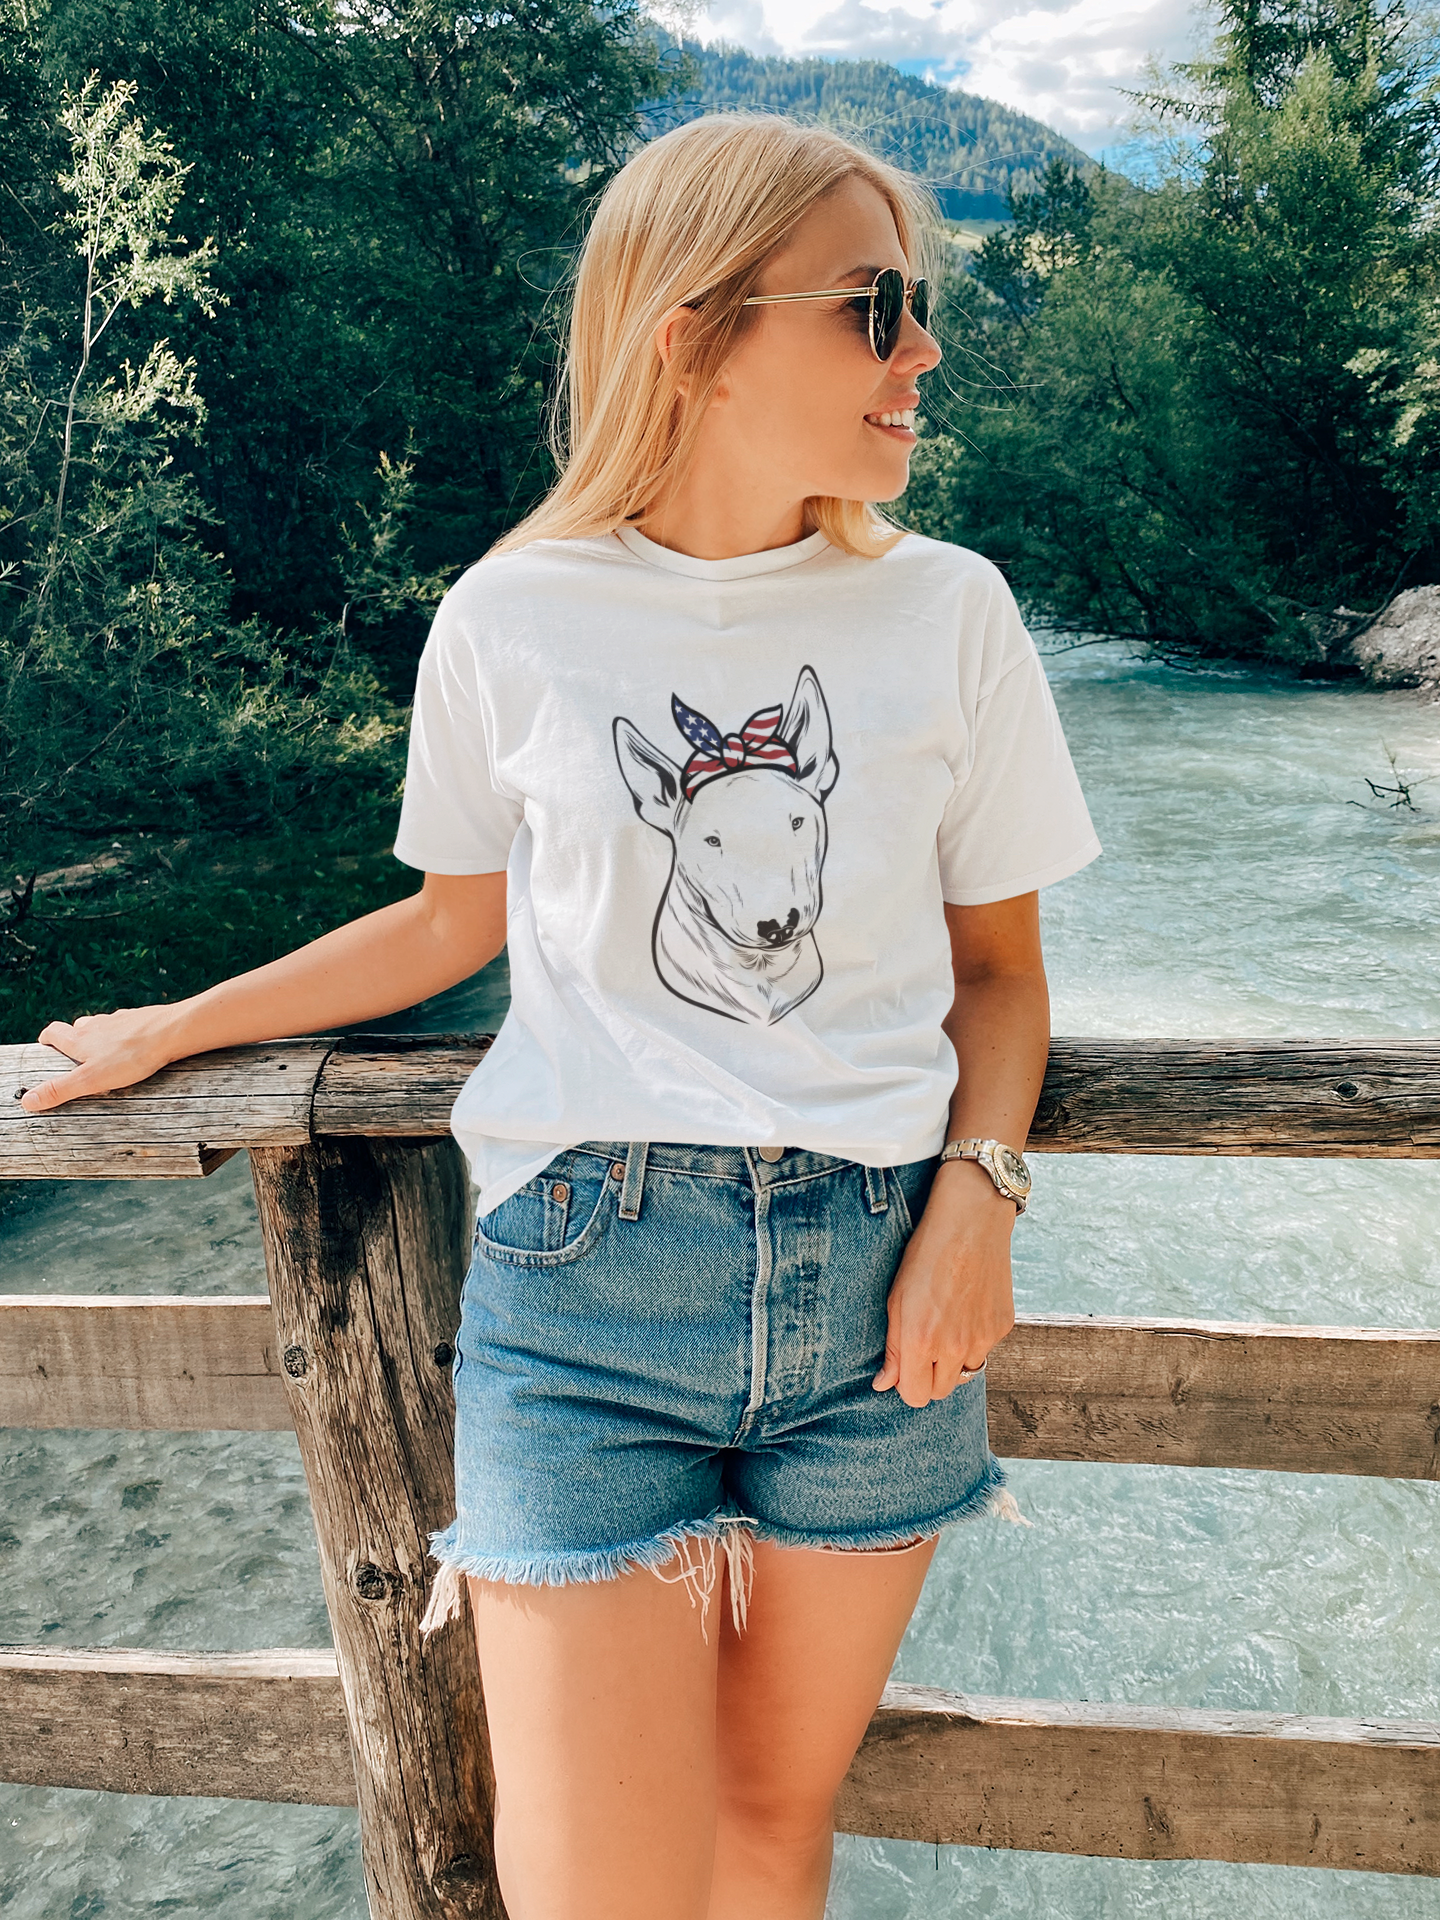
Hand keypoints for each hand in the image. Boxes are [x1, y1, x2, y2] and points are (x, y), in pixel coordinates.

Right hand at [18, 1006, 186, 1112]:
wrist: (171, 1032)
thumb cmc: (131, 1057)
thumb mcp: (90, 1079)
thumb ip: (60, 1089)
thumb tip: (27, 1101)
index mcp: (80, 1038)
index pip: (54, 1032)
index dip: (47, 1039)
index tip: (45, 1046)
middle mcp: (97, 1025)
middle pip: (77, 1027)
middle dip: (73, 1039)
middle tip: (75, 1056)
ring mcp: (121, 1020)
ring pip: (103, 1026)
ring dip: (99, 1036)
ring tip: (105, 1054)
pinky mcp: (142, 1020)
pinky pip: (128, 1027)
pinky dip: (125, 1035)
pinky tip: (134, 1047)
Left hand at [872, 1159, 1016, 1407]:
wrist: (970, 1221)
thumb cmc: (925, 1255)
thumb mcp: (896, 1298)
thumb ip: (893, 1348)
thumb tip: (885, 1385)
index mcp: (921, 1340)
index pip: (915, 1396)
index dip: (907, 1385)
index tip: (905, 1367)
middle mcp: (954, 1347)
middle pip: (940, 1391)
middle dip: (929, 1377)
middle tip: (924, 1347)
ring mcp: (983, 1338)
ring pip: (965, 1372)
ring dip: (954, 1360)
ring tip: (947, 1322)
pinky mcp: (1003, 1326)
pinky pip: (985, 1348)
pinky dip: (975, 1338)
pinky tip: (967, 1306)